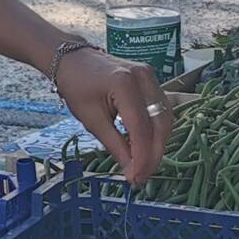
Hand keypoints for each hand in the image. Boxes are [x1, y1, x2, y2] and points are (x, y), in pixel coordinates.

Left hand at [53, 47, 169, 184]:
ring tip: (143, 166)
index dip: (141, 158)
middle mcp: (144, 78)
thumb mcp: (91, 119)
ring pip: (166, 119)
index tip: (135, 179)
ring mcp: (151, 76)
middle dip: (153, 155)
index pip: (141, 128)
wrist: (73, 59)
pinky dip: (156, 132)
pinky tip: (145, 147)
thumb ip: (114, 144)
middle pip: (160, 124)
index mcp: (125, 84)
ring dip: (157, 145)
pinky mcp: (152, 80)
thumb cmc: (77, 86)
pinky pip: (161, 111)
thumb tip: (131, 170)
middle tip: (141, 177)